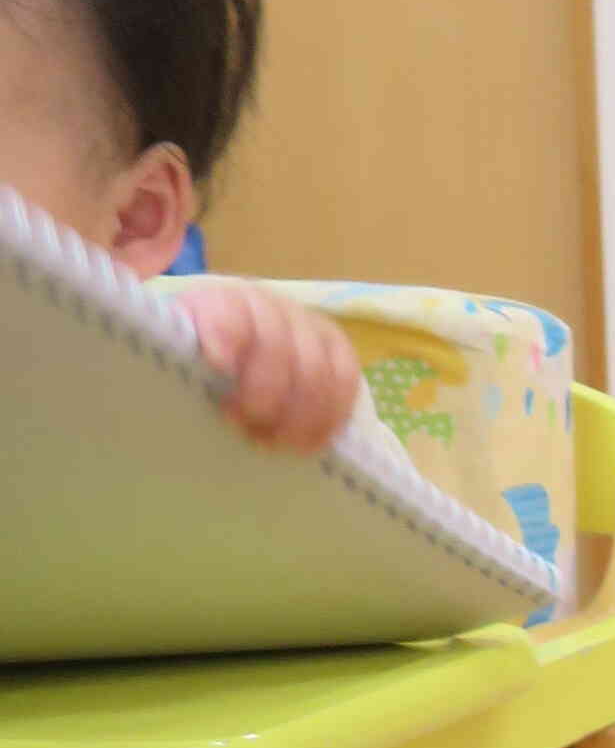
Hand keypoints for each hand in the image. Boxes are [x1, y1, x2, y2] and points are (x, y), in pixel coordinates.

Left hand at [182, 280, 363, 451]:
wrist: (235, 358)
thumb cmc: (199, 369)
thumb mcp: (174, 360)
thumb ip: (169, 365)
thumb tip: (136, 382)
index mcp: (219, 303)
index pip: (227, 311)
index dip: (225, 335)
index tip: (217, 367)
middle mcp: (267, 306)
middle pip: (277, 346)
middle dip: (263, 395)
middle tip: (244, 429)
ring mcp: (306, 327)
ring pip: (314, 368)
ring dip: (297, 415)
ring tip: (275, 443)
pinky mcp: (337, 350)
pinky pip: (345, 381)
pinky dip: (329, 417)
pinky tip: (309, 444)